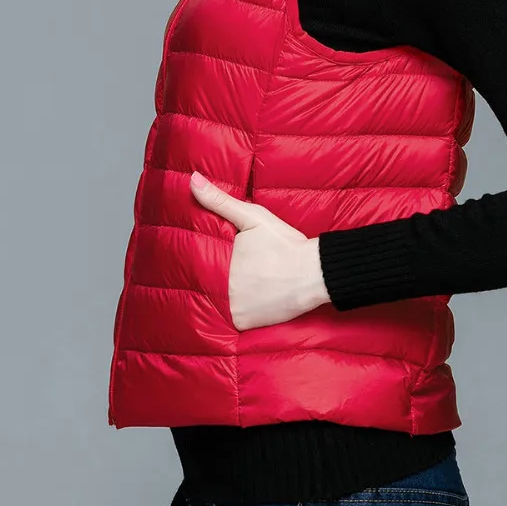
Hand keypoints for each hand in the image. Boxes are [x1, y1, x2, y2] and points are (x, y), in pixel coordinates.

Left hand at [189, 171, 330, 330]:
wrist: (314, 273)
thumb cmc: (284, 244)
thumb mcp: (252, 217)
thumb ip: (220, 201)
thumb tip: (192, 180)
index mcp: (217, 265)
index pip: (194, 264)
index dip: (195, 260)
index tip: (196, 256)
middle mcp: (221, 293)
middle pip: (205, 284)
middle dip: (208, 277)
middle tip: (223, 269)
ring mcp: (233, 312)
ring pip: (216, 303)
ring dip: (218, 296)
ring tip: (232, 284)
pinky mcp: (245, 325)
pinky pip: (230, 318)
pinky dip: (233, 310)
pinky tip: (243, 298)